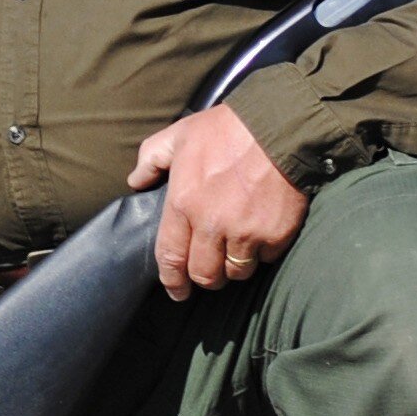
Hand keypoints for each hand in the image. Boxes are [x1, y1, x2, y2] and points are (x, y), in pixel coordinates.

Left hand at [128, 103, 309, 300]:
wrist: (281, 125)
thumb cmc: (227, 128)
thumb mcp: (180, 134)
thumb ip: (151, 158)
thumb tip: (136, 181)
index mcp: (184, 203)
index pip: (170, 256)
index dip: (172, 280)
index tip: (176, 291)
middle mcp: (212, 224)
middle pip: (204, 274)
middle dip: (205, 278)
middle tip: (209, 273)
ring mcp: (246, 232)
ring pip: (236, 272)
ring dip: (234, 267)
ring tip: (235, 253)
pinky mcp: (276, 234)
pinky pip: (266, 259)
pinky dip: (262, 253)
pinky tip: (261, 236)